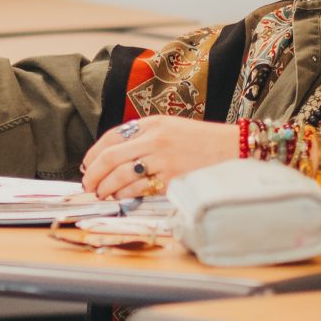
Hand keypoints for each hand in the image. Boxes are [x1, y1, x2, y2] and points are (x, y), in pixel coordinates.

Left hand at [78, 115, 239, 198]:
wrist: (235, 149)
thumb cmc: (201, 142)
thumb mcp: (170, 128)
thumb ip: (143, 138)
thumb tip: (112, 158)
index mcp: (152, 124)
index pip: (111, 137)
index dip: (93, 154)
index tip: (86, 166)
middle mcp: (155, 139)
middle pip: (110, 157)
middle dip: (93, 174)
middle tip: (88, 185)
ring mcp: (163, 159)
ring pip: (121, 175)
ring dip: (106, 187)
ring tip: (102, 193)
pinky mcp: (172, 178)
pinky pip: (140, 189)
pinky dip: (125, 195)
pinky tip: (120, 197)